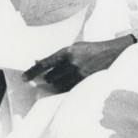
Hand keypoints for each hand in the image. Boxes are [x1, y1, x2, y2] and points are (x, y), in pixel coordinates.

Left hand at [23, 34, 137, 92]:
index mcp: (67, 51)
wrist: (113, 53)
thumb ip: (58, 56)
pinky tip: (74, 81)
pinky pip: (69, 89)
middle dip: (50, 78)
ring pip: (59, 85)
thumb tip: (38, 62)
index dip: (32, 72)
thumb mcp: (75, 48)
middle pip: (50, 78)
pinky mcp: (85, 82)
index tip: (23, 78)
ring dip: (59, 83)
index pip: (44, 64)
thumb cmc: (92, 49)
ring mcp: (79, 74)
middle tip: (55, 75)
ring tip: (68, 77)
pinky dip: (68, 87)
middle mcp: (72, 63)